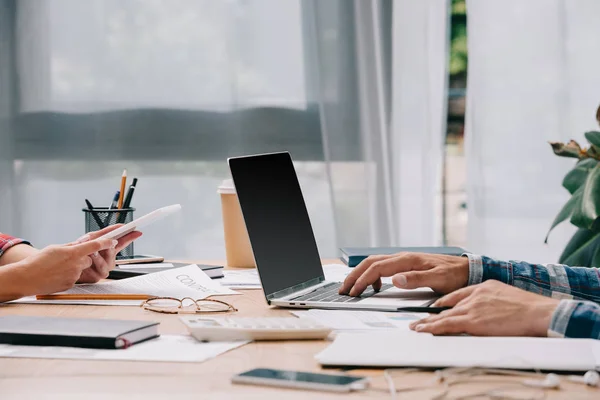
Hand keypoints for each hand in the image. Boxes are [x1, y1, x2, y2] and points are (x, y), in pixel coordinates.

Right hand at [7, 238, 118, 297]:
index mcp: (73, 252)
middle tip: (68, 258)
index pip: (95, 246)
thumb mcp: (55, 248)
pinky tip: (57, 275)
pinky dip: (69, 275)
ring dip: (76, 267)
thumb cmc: (38, 262)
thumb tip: (82, 243)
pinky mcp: (71, 284)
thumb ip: (71, 246)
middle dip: (83, 258)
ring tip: (59, 267)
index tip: (113, 240)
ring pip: (83, 269)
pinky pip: (76, 277)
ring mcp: (74, 275)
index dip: (106, 243)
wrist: (26, 278)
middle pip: (89, 259)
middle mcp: (76, 264)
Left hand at [74, 225, 141, 282]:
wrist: (63, 266)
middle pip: (114, 251)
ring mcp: (103, 269)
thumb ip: (101, 235)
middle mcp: (107, 259)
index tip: (136, 230)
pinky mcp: (96, 277)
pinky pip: (99, 271)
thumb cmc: (74, 253)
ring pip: (108, 262)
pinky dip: (93, 266)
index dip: (130, 236)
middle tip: (105, 243)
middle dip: (109, 247)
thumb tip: (114, 232)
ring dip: (99, 257)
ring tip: (91, 254)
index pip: (122, 241)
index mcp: (107, 249)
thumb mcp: (87, 239)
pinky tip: (87, 263)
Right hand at [339, 253, 469, 296]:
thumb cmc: (455, 275)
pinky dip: (372, 275)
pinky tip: (373, 287)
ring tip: (352, 288)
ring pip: (374, 263)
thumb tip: (395, 279)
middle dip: (354, 276)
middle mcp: (403, 257)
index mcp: (408, 260)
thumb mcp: (439, 279)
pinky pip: (382, 267)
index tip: (354, 292)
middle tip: (344, 290)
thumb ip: (416, 279)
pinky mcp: (405, 264)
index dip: (362, 280)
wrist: (467, 269)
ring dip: (360, 274)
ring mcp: (403, 260)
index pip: (377, 268)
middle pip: (370, 262)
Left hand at [409, 280, 559, 336]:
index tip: (434, 307)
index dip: (443, 302)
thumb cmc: (529, 308)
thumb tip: (489, 311)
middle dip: (431, 314)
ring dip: (427, 323)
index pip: (457, 294)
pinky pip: (448, 325)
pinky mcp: (473, 321)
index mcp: (483, 287)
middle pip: (447, 305)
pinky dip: (434, 328)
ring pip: (444, 316)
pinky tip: (425, 331)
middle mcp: (474, 295)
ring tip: (416, 327)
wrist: (538, 312)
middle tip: (417, 319)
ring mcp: (472, 307)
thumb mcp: (506, 296)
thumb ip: (493, 301)